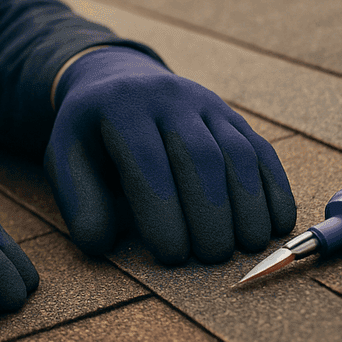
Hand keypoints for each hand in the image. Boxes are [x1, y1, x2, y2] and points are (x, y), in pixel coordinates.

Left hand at [46, 47, 295, 263]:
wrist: (118, 84)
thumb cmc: (91, 137)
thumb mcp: (67, 159)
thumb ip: (79, 203)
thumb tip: (100, 244)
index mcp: (121, 107)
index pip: (148, 160)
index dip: (162, 210)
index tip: (171, 255)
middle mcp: (168, 97)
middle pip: (200, 156)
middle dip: (211, 212)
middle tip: (211, 257)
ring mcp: (206, 103)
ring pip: (237, 152)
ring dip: (248, 205)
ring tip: (247, 247)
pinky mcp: (232, 117)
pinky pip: (261, 150)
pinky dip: (274, 189)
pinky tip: (275, 224)